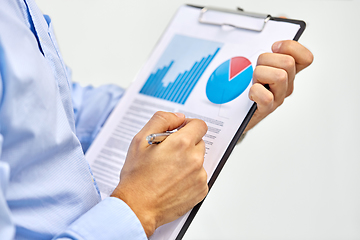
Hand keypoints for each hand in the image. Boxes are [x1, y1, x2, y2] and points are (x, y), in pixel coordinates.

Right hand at [111, 111, 207, 236]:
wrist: (137, 207)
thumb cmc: (137, 177)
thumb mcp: (140, 140)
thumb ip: (162, 120)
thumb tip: (179, 117)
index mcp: (182, 144)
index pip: (200, 125)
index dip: (188, 125)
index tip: (180, 131)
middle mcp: (195, 159)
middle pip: (199, 142)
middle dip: (186, 144)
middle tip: (167, 154)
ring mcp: (199, 176)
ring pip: (199, 160)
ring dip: (188, 160)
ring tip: (168, 170)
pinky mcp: (201, 190)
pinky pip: (199, 176)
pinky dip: (190, 176)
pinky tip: (173, 181)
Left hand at [245, 40, 313, 131]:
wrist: (233, 111)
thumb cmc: (244, 86)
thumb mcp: (256, 64)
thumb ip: (265, 54)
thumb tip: (273, 45)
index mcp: (288, 73)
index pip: (306, 57)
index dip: (291, 47)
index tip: (275, 47)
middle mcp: (286, 85)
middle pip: (288, 62)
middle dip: (266, 60)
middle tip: (256, 69)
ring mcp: (278, 97)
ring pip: (280, 76)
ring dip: (260, 75)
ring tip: (253, 81)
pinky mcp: (266, 109)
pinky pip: (266, 97)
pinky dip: (255, 92)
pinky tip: (250, 93)